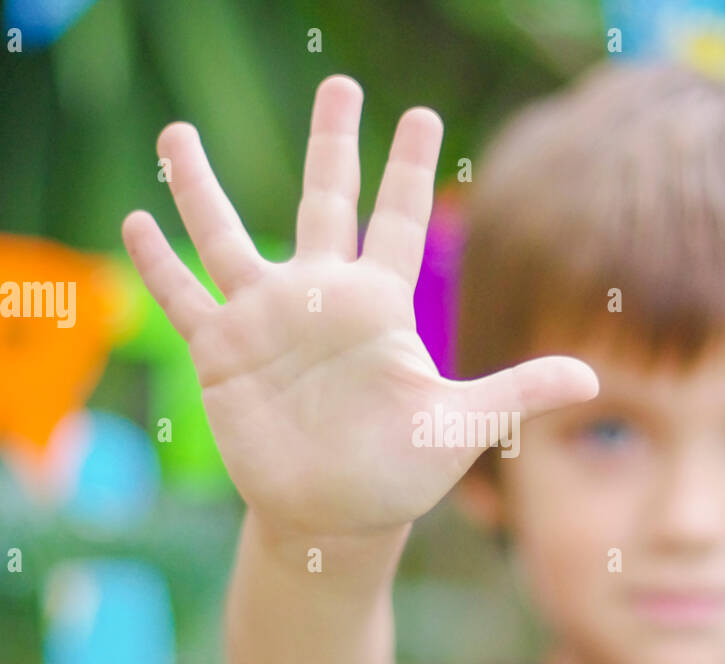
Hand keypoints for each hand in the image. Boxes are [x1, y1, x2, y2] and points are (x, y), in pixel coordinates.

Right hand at [122, 75, 597, 536]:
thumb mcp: (461, 426)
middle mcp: (320, 299)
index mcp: (378, 305)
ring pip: (226, 237)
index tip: (419, 114)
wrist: (335, 518)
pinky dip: (158, 264)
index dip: (406, 167)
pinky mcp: (222, 353)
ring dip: (200, 187)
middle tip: (337, 84)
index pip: (393, 219)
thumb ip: (517, 392)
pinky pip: (184, 297)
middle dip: (330, 143)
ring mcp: (265, 321)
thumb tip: (590, 378)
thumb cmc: (400, 473)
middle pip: (323, 202)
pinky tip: (134, 222)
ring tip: (177, 134)